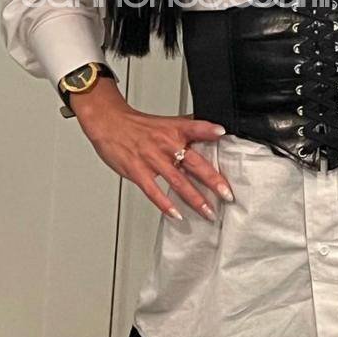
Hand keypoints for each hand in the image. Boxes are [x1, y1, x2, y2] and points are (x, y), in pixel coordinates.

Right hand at [72, 81, 234, 220]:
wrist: (110, 124)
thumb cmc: (139, 126)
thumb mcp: (168, 122)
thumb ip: (190, 126)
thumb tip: (215, 129)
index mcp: (175, 130)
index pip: (195, 127)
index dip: (209, 130)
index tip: (223, 133)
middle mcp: (166, 144)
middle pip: (194, 162)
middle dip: (213, 180)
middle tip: (227, 194)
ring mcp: (152, 159)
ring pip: (178, 181)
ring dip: (195, 199)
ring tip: (208, 211)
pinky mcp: (138, 171)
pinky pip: (153, 191)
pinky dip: (165, 204)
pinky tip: (177, 214)